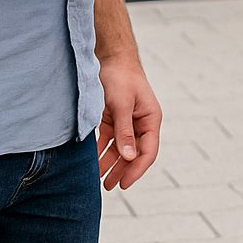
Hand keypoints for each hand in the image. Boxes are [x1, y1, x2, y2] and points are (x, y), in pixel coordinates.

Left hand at [96, 56, 161, 190]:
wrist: (109, 55)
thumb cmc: (121, 77)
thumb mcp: (122, 105)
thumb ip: (125, 132)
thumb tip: (129, 157)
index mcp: (151, 119)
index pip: (148, 151)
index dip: (136, 169)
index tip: (123, 184)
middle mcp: (141, 123)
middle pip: (134, 153)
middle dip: (122, 170)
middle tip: (109, 186)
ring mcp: (126, 121)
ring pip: (120, 148)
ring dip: (110, 162)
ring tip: (98, 178)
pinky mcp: (112, 117)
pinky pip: (108, 139)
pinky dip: (101, 150)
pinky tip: (92, 161)